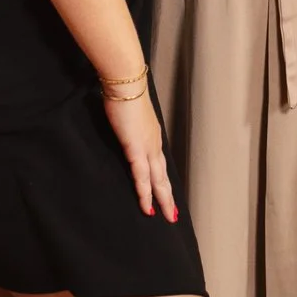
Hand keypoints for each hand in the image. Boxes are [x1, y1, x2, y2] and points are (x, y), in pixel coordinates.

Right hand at [103, 83, 179, 222]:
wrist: (124, 80)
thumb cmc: (123, 91)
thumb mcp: (128, 113)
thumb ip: (129, 124)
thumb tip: (125, 126)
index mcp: (152, 135)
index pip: (159, 164)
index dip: (163, 180)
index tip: (166, 193)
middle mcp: (154, 143)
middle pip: (163, 175)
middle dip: (168, 196)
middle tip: (173, 214)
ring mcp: (147, 146)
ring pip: (158, 179)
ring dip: (163, 199)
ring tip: (167, 216)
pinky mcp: (136, 148)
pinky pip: (141, 176)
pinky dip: (145, 192)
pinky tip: (147, 206)